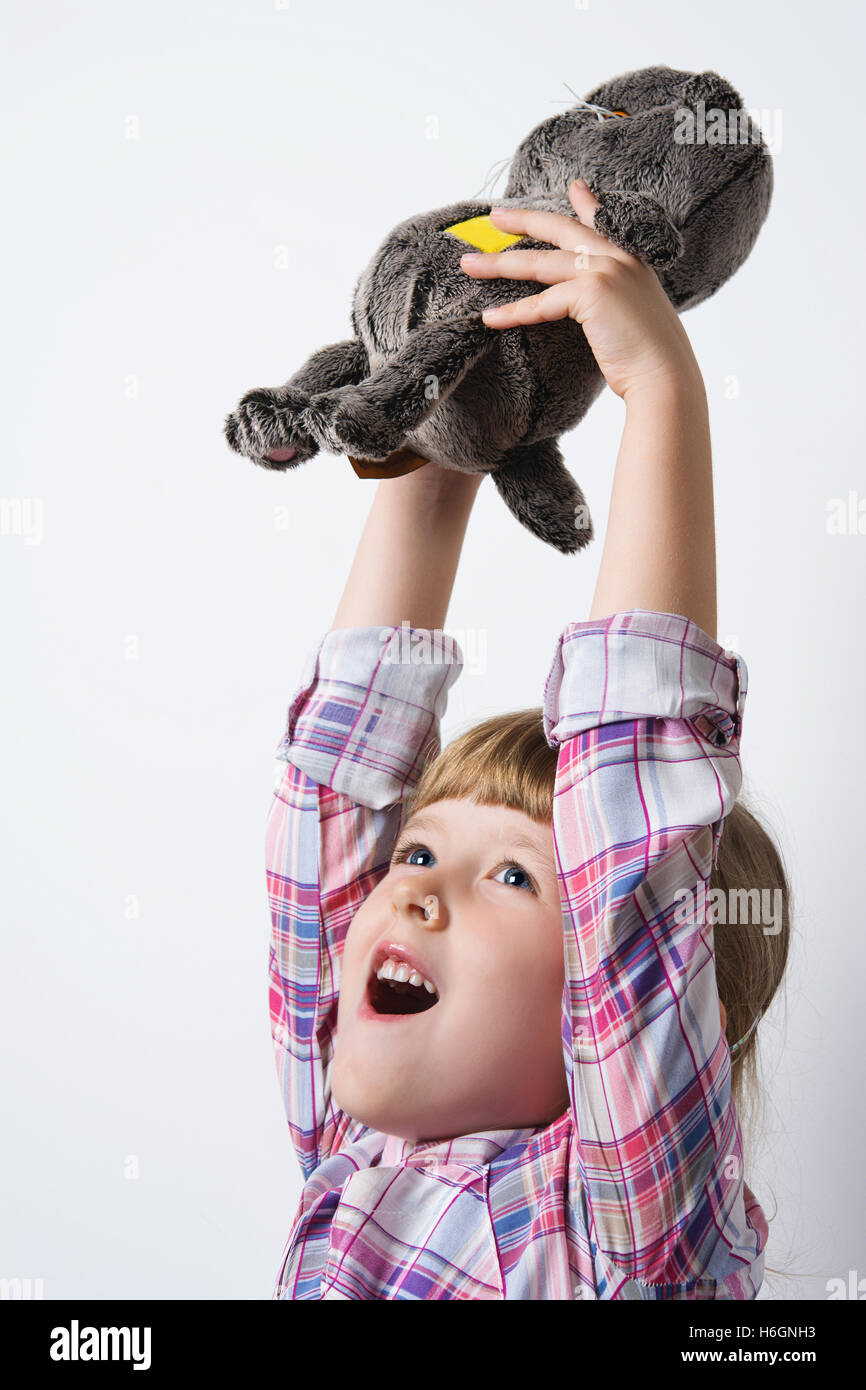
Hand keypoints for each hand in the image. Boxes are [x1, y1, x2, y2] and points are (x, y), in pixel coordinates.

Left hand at [460, 181, 700, 402]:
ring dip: (499, 265)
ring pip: (540, 264)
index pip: (601, 226)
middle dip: (524, 221)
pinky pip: (541, 302)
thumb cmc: (651, 359)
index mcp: (632, 262)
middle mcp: (619, 258)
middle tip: (495, 218)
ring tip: (470, 265)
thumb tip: (599, 306)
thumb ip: (618, 300)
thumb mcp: (635, 317)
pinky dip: (513, 312)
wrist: (666, 377)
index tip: (574, 187)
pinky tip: (489, 318)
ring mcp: (605, 271)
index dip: (585, 204)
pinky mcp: (591, 292)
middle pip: (561, 230)